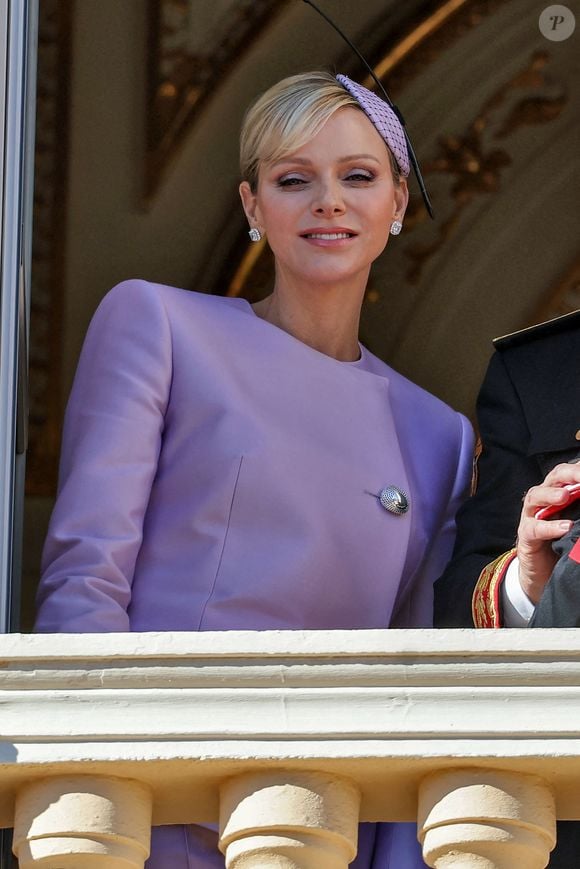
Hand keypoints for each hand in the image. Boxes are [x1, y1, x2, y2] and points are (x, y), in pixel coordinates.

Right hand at [517, 462, 579, 603]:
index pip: (569, 473)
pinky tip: (565, 527)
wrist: (544, 571)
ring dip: (551, 495)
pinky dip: (549, 527)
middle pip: (553, 478)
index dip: (578, 469)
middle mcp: (544, 499)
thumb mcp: (577, 523)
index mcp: (559, 492)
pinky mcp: (526, 535)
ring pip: (536, 496)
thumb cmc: (564, 542)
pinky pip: (534, 528)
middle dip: (569, 474)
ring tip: (565, 496)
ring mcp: (531, 516)